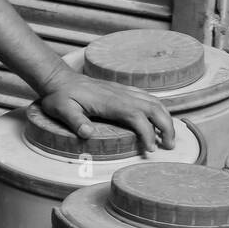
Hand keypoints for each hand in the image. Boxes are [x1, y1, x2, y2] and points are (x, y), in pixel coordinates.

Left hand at [37, 68, 174, 153]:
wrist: (58, 78)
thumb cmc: (59, 96)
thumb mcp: (61, 109)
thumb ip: (74, 121)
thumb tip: (86, 134)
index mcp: (109, 101)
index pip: (137, 116)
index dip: (148, 133)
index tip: (150, 149)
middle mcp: (120, 94)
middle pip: (153, 108)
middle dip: (166, 127)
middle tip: (169, 146)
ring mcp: (123, 91)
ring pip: (154, 101)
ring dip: (166, 118)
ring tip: (169, 137)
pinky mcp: (122, 90)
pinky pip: (147, 97)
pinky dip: (158, 108)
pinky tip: (159, 119)